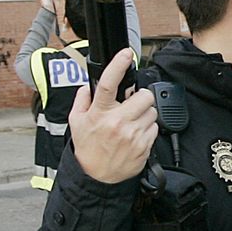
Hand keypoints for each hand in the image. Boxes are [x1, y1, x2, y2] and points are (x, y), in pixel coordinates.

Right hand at [69, 49, 156, 183]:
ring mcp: (133, 134)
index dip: (118, 65)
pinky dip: (147, 129)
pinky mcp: (144, 145)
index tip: (126, 54)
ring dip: (144, 114)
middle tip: (132, 105)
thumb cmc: (88, 148)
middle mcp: (117, 122)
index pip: (109, 84)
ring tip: (131, 123)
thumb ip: (82, 101)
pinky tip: (135, 134)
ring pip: (152, 112)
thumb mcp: (76, 122)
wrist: (97, 176)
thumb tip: (88, 86)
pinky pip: (154, 127)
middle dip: (140, 97)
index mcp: (100, 113)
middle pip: (144, 96)